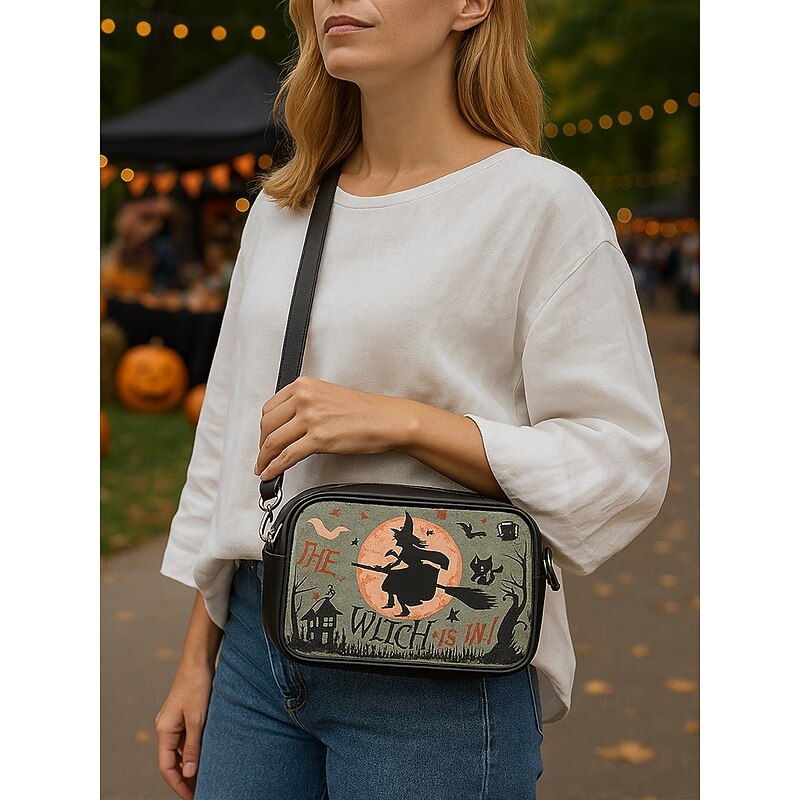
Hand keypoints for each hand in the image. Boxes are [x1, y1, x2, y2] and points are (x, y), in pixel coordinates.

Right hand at [155, 664, 213, 799]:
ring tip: (205, 778)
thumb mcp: (197, 718)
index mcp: (164, 730)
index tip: (192, 797)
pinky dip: (194, 750)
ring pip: (180, 751)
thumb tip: (190, 774)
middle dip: (184, 778)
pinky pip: (186, 739)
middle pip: (172, 761)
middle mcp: (166, 727)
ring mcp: (174, 721)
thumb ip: (193, 746)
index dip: (178, 784)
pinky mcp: (184, 715)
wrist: (198, 659)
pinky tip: (206, 756)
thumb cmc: (196, 685)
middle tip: (200, 792)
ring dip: (190, 765)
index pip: (167, 767)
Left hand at [254, 375, 414, 478]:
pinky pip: (287, 456)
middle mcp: (305, 398)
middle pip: (267, 424)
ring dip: (264, 458)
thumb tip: (288, 427)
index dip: (263, 427)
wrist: (386, 420)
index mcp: (305, 385)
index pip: (270, 407)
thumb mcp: (327, 396)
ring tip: (264, 467)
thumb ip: (305, 406)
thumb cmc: (365, 410)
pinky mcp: (318, 438)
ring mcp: (310, 418)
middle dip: (261, 443)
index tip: (264, 437)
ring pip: (273, 441)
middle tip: (263, 455)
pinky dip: (274, 467)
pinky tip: (271, 473)